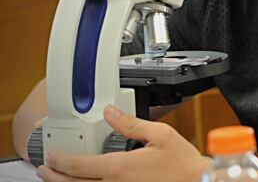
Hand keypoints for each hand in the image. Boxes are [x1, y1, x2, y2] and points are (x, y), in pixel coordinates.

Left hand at [37, 104, 210, 180]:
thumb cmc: (182, 164)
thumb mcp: (160, 134)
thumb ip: (131, 123)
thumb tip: (110, 112)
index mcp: (120, 168)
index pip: (78, 165)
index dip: (60, 160)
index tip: (52, 156)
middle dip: (54, 176)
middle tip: (45, 169)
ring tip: (58, 179)